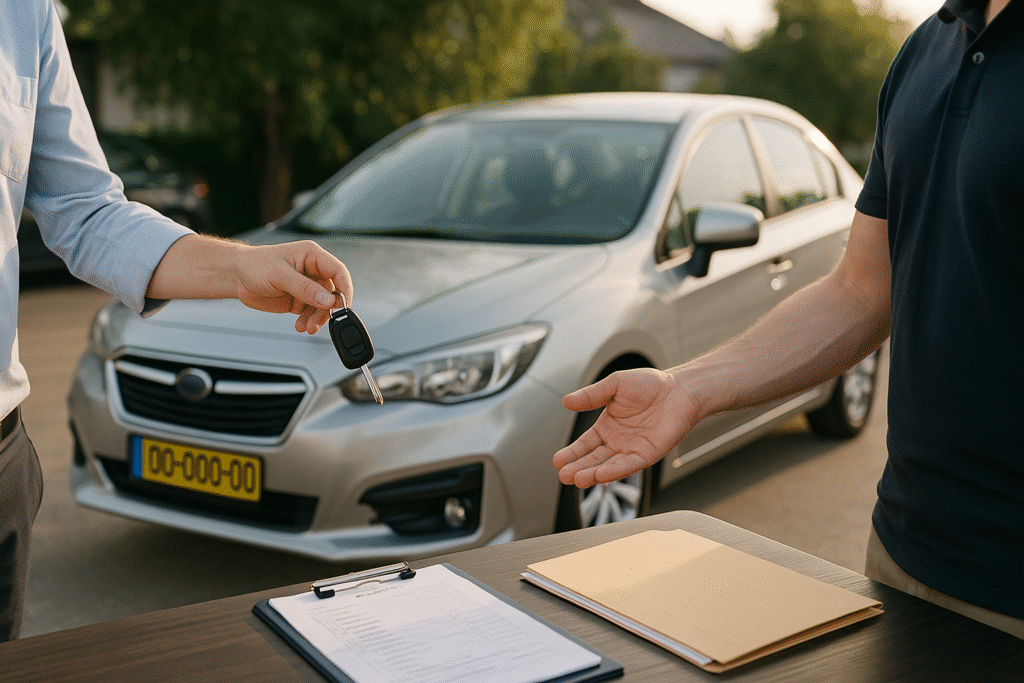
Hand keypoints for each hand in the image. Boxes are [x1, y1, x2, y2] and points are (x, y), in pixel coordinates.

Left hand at [232, 240, 353, 334]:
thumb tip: (329, 300)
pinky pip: (312, 313)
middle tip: (319, 321)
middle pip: (333, 292)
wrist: (236, 276)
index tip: (344, 306)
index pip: (338, 271)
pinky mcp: (300, 300)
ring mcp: (307, 287)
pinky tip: (300, 326)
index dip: (345, 288)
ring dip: (317, 318)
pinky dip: (308, 321)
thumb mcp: (280, 275)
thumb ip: (305, 288)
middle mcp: (313, 271)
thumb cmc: (255, 265)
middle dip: (328, 309)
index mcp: (313, 256)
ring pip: (323, 306)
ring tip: (307, 327)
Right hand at [553, 368, 698, 487]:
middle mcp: (617, 441)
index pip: (585, 444)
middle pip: (593, 459)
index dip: (572, 453)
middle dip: (577, 468)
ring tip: (576, 480)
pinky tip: (600, 475)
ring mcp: (632, 450)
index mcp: (607, 426)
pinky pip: (628, 465)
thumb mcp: (614, 385)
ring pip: (608, 465)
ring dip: (592, 474)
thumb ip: (591, 395)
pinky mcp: (647, 455)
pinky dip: (614, 471)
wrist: (679, 389)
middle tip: (563, 475)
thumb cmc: (650, 385)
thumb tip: (565, 401)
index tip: (557, 461)